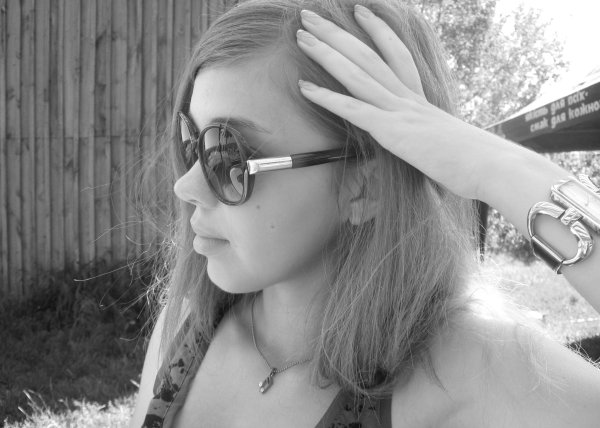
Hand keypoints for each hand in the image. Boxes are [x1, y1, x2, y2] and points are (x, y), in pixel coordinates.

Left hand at [296, 6, 518, 201]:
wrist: (490, 166)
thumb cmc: (475, 161)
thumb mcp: (449, 143)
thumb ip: (435, 138)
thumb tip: (434, 144)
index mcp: (421, 99)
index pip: (397, 55)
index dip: (377, 31)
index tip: (360, 11)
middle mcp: (407, 97)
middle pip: (367, 55)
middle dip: (336, 33)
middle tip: (311, 14)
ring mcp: (398, 110)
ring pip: (356, 73)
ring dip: (326, 53)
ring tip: (302, 35)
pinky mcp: (391, 131)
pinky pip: (353, 109)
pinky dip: (327, 97)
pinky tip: (304, 86)